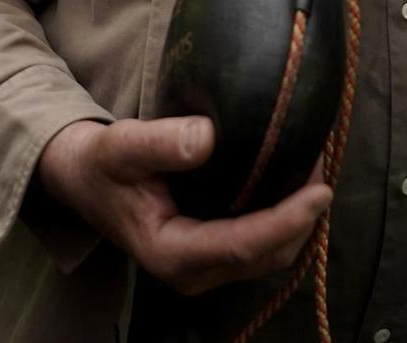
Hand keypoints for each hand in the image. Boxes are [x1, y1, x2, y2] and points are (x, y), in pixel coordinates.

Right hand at [35, 117, 330, 294]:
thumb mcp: (122, 146)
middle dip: (302, 219)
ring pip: (269, 255)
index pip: (241, 245)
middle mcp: (193, 271)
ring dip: (298, 221)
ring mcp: (205, 267)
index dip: (287, 220)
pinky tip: (293, 182)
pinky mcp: (213, 253)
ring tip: (314, 171)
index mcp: (170, 252)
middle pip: (266, 256)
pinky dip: (285, 218)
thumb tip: (208, 137)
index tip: (320, 191)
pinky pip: (261, 245)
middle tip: (322, 167)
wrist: (85, 179)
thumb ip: (160, 142)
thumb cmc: (103, 163)